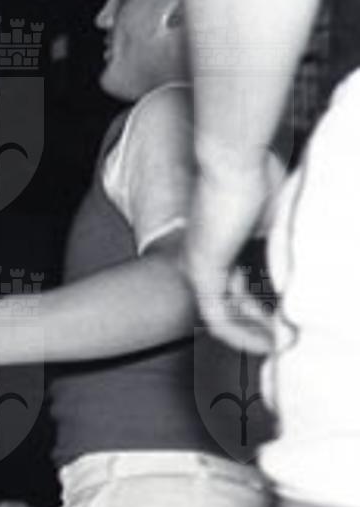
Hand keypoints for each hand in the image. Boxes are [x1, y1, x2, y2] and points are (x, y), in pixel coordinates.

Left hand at [187, 151, 280, 355]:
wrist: (233, 159)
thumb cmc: (255, 172)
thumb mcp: (277, 211)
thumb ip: (285, 234)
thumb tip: (308, 250)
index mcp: (220, 242)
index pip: (237, 284)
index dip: (262, 304)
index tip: (288, 316)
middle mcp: (204, 256)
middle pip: (229, 302)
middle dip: (260, 324)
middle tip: (287, 337)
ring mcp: (198, 264)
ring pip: (222, 315)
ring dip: (253, 334)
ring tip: (281, 347)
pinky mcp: (201, 270)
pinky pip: (216, 316)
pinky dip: (240, 334)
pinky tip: (266, 344)